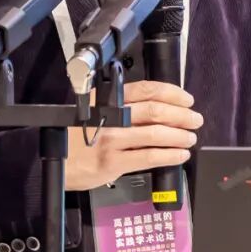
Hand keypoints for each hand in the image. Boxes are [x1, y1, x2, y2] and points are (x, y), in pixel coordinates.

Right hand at [65, 81, 202, 191]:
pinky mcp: (113, 162)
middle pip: (155, 111)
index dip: (172, 93)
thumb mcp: (94, 111)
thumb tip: (158, 106)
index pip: (147, 89)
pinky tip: (180, 155)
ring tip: (190, 138)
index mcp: (107, 99)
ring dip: (180, 135)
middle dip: (182, 115)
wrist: (55, 160)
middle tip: (195, 119)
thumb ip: (120, 106)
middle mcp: (111, 116)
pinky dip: (170, 155)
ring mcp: (112, 140)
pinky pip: (150, 157)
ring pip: (156, 134)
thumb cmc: (76, 136)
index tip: (187, 99)